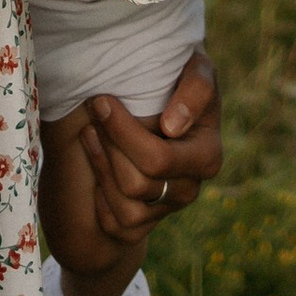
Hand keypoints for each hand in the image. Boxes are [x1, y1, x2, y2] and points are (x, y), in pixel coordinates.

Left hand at [39, 50, 223, 295]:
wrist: (168, 106)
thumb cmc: (181, 82)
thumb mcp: (197, 70)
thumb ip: (197, 88)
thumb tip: (172, 126)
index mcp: (207, 156)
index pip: (158, 159)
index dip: (123, 132)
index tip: (102, 100)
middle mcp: (190, 189)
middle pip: (137, 184)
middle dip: (109, 145)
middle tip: (93, 110)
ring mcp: (168, 209)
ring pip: (125, 206)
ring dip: (100, 166)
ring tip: (88, 131)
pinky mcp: (148, 224)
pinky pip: (117, 225)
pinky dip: (100, 200)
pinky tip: (96, 165)